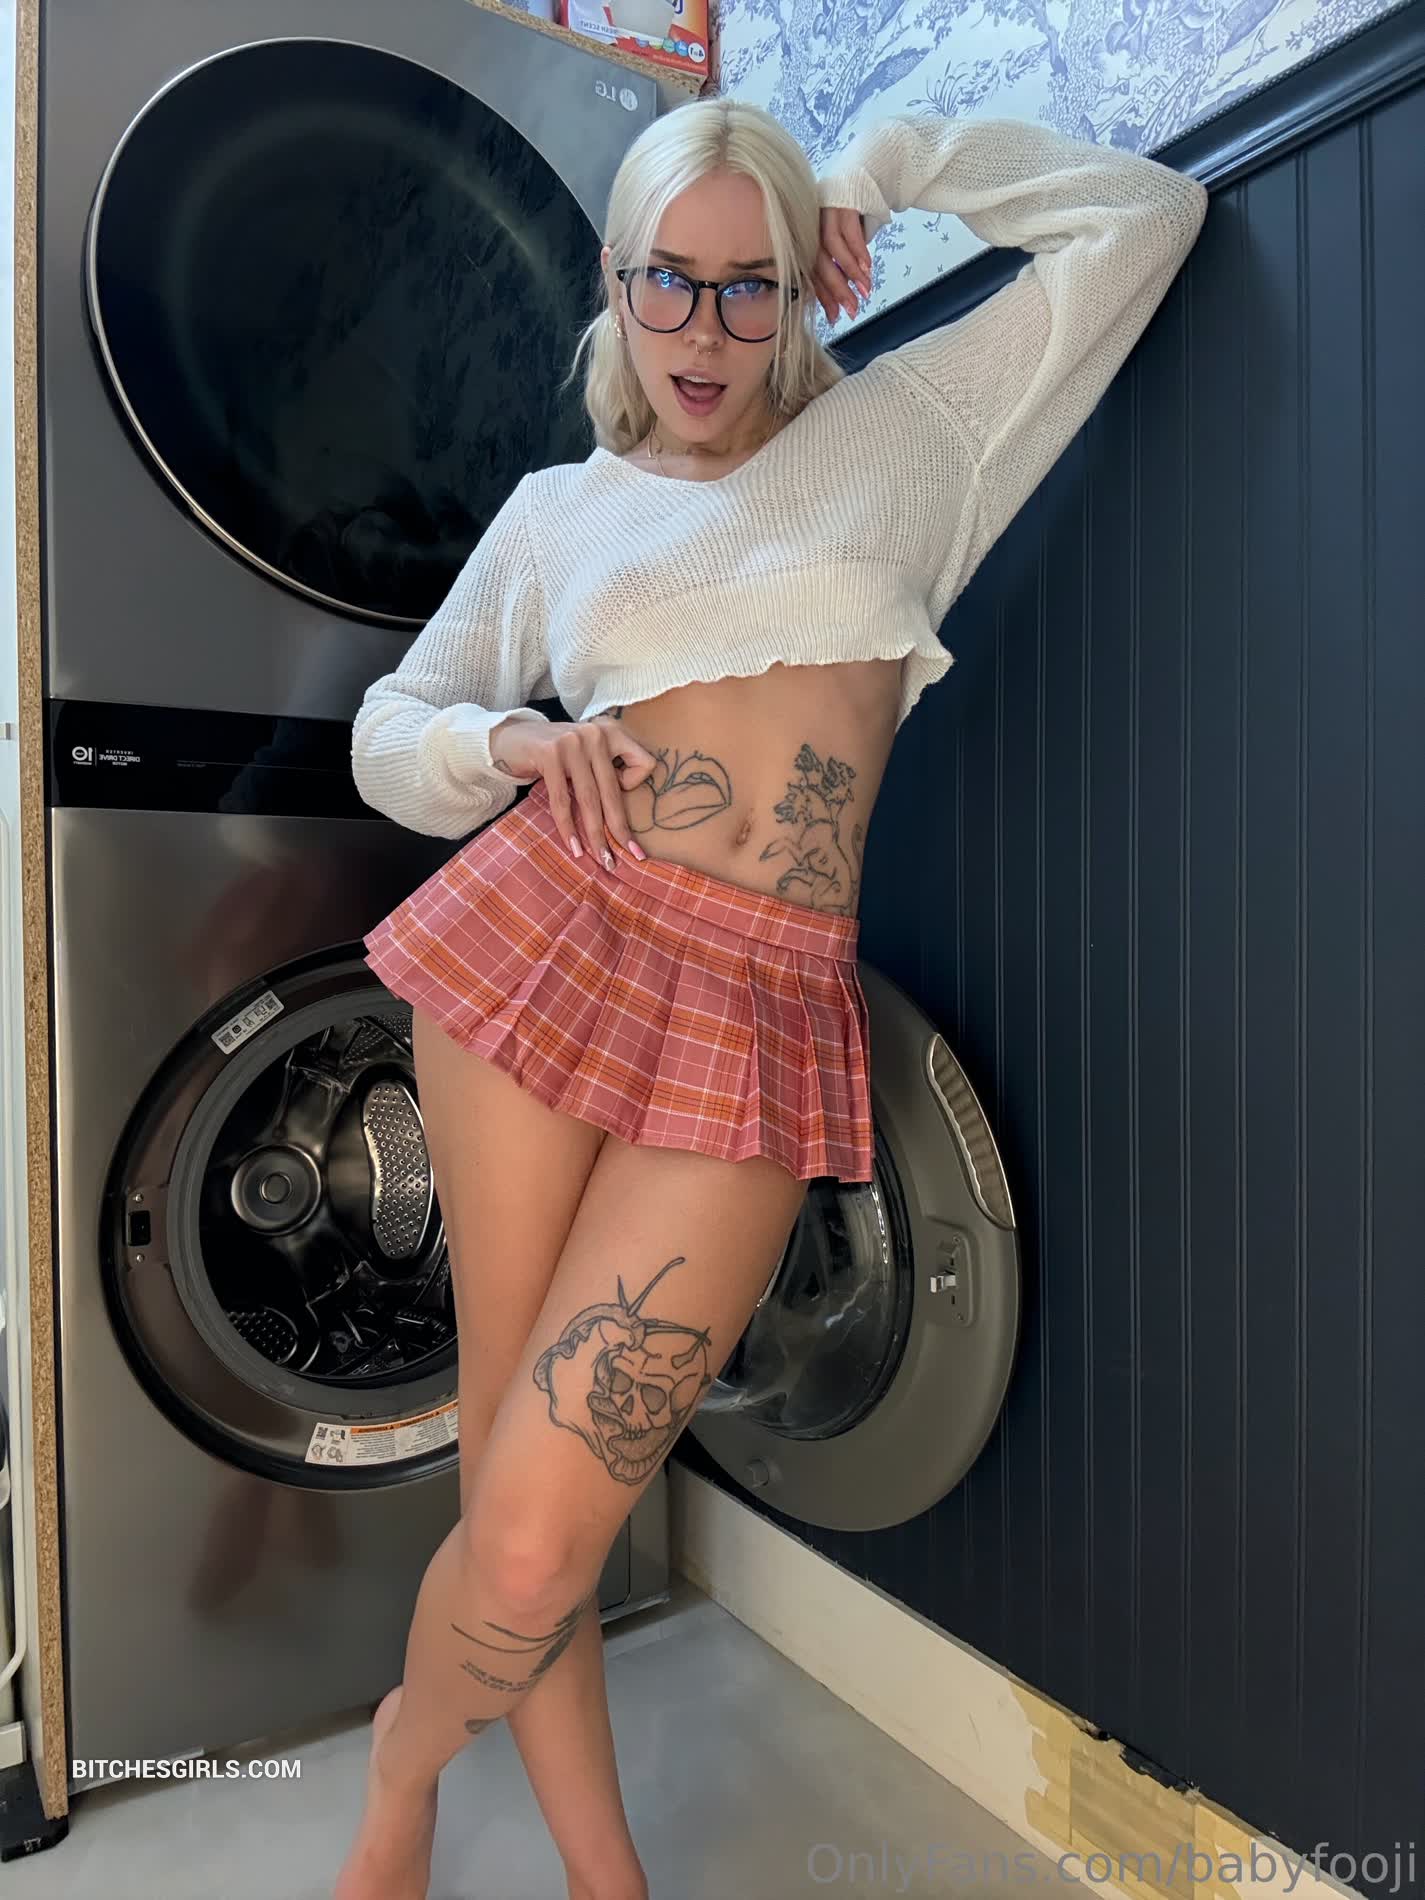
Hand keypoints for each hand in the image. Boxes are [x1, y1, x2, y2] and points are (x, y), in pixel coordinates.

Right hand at [490, 714, 657, 868]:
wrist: (513, 738)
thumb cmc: (556, 754)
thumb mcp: (587, 754)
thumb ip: (606, 772)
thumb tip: (623, 822)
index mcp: (612, 732)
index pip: (643, 764)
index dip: (634, 784)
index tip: (618, 789)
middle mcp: (596, 734)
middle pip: (613, 791)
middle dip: (621, 830)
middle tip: (632, 856)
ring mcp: (573, 743)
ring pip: (589, 800)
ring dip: (596, 836)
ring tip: (603, 860)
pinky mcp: (550, 754)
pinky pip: (562, 801)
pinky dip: (568, 828)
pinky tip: (574, 848)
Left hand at [812, 207, 873, 323]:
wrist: (862, 173)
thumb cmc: (850, 212)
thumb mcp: (842, 240)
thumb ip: (838, 264)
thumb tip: (842, 296)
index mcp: (806, 237)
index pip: (812, 273)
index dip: (823, 297)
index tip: (834, 317)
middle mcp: (810, 225)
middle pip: (820, 264)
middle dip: (838, 290)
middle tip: (853, 309)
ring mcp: (824, 212)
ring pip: (833, 248)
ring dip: (850, 272)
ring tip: (865, 289)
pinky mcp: (841, 201)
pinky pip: (849, 231)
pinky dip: (858, 251)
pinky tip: (867, 268)